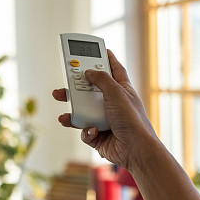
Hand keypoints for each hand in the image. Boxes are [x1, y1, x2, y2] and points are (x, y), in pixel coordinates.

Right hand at [52, 50, 158, 170]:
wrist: (135, 149)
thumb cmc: (132, 120)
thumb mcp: (116, 92)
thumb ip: (101, 79)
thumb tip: (88, 72)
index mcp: (122, 90)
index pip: (114, 70)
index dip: (106, 59)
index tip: (98, 50)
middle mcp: (113, 103)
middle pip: (91, 91)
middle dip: (76, 88)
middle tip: (64, 84)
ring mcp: (106, 120)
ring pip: (83, 112)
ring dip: (73, 113)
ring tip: (64, 114)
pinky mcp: (99, 135)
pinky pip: (85, 131)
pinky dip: (86, 131)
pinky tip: (92, 131)